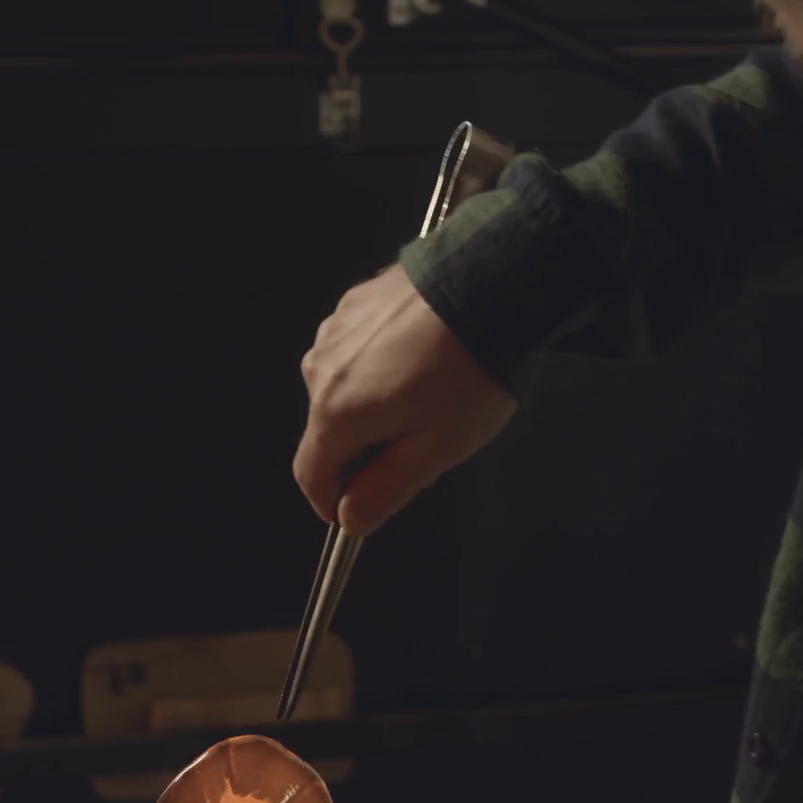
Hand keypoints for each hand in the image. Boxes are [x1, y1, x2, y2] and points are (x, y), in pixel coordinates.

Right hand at [293, 264, 517, 535]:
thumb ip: (386, 489)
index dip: (332, 501)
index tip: (358, 509)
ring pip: (342, 388)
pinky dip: (380, 364)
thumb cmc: (470, 370)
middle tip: (423, 441)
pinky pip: (356, 351)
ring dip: (373, 402)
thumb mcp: (437, 449)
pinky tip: (423, 357)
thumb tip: (350, 518)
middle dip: (365, 447)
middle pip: (328, 431)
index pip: (310, 475)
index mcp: (335, 412)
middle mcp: (321, 369)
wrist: (492, 284)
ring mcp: (336, 331)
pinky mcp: (355, 304)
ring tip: (430, 392)